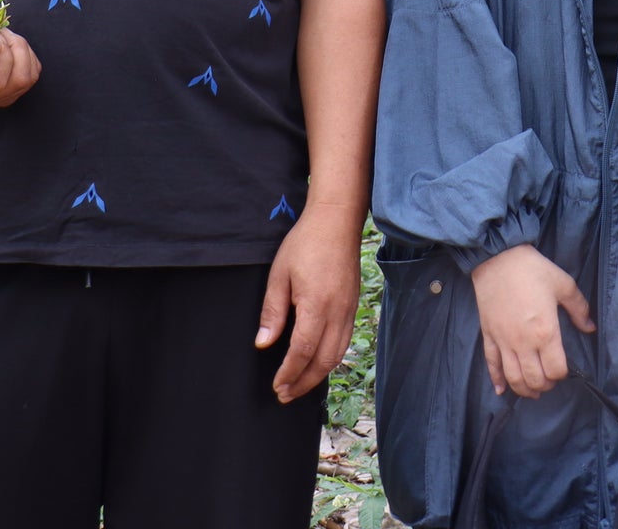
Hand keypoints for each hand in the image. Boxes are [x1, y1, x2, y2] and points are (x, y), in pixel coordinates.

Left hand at [256, 201, 362, 403]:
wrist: (336, 222)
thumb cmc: (305, 243)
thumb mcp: (279, 274)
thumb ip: (273, 312)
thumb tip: (264, 344)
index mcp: (316, 305)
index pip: (302, 351)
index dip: (289, 373)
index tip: (277, 386)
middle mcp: (337, 313)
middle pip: (323, 361)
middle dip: (303, 383)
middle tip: (285, 395)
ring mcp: (349, 310)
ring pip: (337, 355)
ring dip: (318, 375)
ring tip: (299, 385)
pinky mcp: (353, 306)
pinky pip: (344, 341)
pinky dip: (330, 359)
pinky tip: (317, 362)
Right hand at [469, 243, 593, 398]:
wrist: (498, 257)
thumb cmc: (532, 269)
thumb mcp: (563, 284)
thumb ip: (579, 308)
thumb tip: (590, 328)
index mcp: (545, 332)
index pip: (556, 370)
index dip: (562, 375)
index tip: (563, 369)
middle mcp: (524, 342)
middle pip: (535, 379)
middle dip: (545, 385)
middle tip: (549, 380)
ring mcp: (504, 341)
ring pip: (513, 378)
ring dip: (524, 390)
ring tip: (532, 390)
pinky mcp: (489, 335)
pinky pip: (491, 364)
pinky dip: (496, 380)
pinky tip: (501, 390)